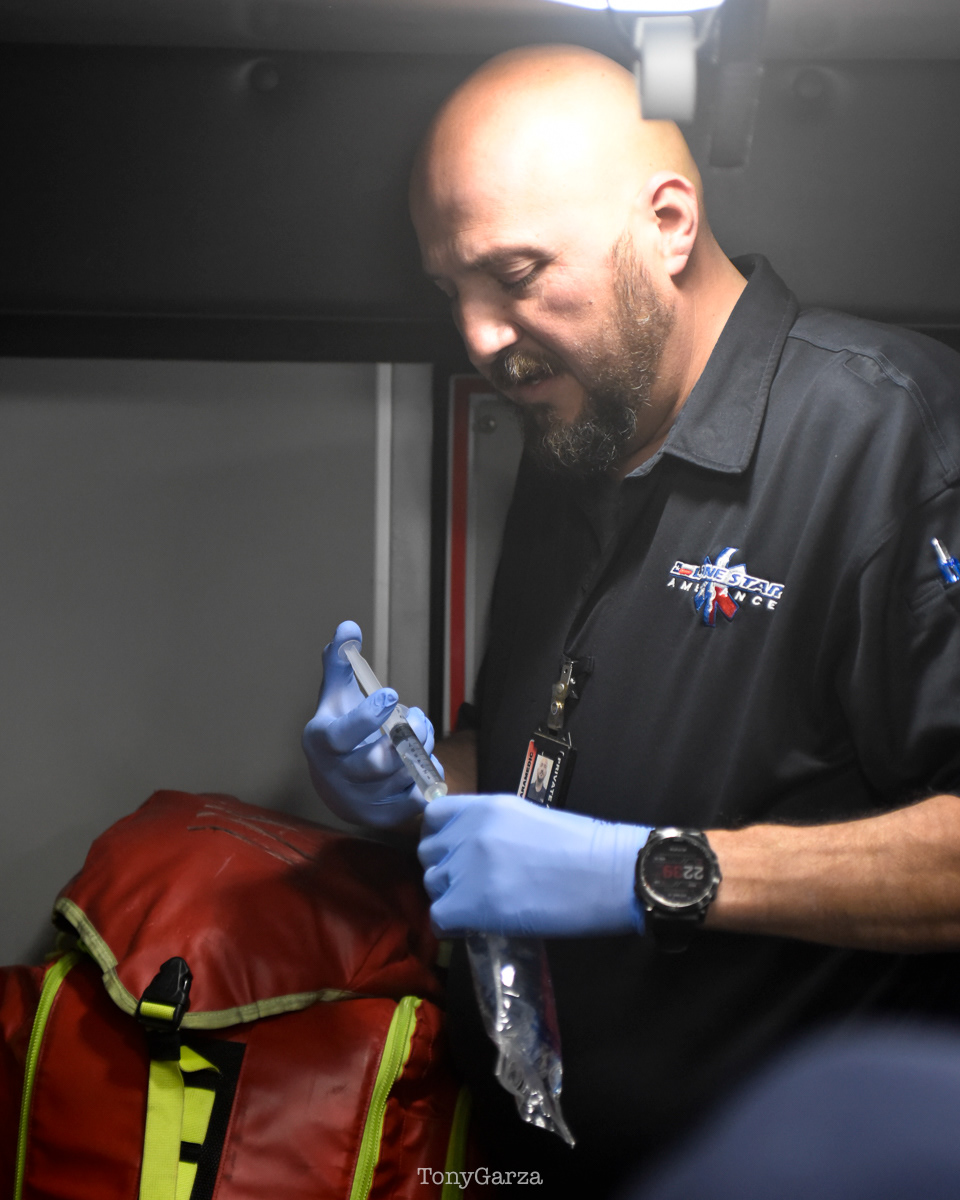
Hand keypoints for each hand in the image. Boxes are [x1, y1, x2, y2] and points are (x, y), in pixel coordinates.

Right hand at [301, 620, 438, 828]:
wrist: (337, 780)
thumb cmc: (340, 729)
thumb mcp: (336, 695)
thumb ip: (340, 661)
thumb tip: (348, 626)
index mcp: (321, 742)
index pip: (343, 735)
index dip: (367, 717)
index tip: (391, 694)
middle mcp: (335, 776)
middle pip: (379, 761)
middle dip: (408, 735)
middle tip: (419, 717)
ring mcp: (358, 800)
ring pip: (401, 777)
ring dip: (421, 750)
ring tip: (421, 732)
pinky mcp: (381, 816)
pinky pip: (415, 799)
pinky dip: (426, 775)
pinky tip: (422, 758)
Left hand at [418, 793, 650, 936]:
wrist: (608, 873)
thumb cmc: (583, 848)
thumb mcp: (527, 820)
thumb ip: (493, 830)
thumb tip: (473, 853)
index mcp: (485, 807)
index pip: (433, 816)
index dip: (440, 838)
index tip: (454, 854)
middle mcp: (469, 831)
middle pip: (428, 854)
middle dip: (445, 871)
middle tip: (470, 887)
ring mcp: (468, 866)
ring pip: (433, 886)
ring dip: (450, 898)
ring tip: (478, 908)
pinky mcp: (472, 904)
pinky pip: (439, 917)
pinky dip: (452, 926)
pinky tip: (474, 927)